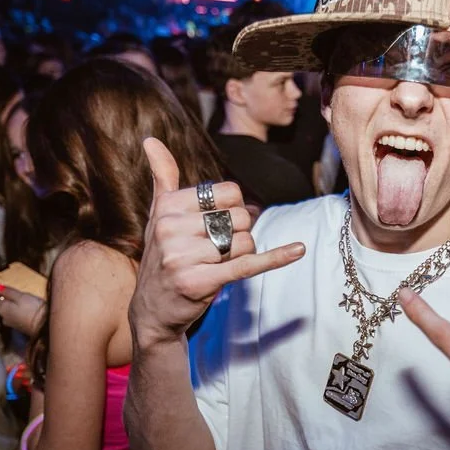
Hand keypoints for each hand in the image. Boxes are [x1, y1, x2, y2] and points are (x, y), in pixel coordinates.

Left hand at [0, 286, 46, 336]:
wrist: (43, 325)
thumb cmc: (32, 308)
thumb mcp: (21, 296)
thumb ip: (8, 291)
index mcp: (1, 308)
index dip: (7, 294)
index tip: (16, 292)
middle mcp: (2, 317)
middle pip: (3, 306)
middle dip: (9, 302)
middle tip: (20, 298)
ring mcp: (10, 324)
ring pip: (9, 312)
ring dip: (14, 309)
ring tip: (24, 305)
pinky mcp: (17, 328)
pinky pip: (14, 318)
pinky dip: (18, 315)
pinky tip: (26, 313)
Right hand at [128, 138, 305, 341]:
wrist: (151, 310)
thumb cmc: (163, 255)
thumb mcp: (158, 214)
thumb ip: (162, 176)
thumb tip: (150, 139)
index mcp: (167, 207)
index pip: (229, 192)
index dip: (233, 208)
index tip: (214, 224)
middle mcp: (171, 229)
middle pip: (240, 217)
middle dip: (238, 233)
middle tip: (214, 250)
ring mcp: (184, 257)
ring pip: (245, 242)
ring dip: (241, 254)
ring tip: (215, 264)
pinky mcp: (200, 282)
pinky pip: (248, 264)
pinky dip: (276, 258)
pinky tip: (298, 250)